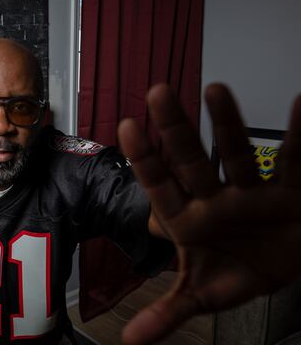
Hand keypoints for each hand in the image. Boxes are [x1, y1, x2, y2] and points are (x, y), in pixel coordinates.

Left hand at [117, 83, 300, 344]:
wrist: (281, 267)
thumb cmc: (234, 271)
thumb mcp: (202, 294)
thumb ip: (169, 312)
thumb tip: (127, 341)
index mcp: (189, 219)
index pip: (160, 186)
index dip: (144, 160)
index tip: (126, 126)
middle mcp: (216, 198)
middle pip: (192, 160)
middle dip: (176, 129)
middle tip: (157, 92)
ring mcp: (253, 191)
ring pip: (238, 153)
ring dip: (227, 123)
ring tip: (214, 89)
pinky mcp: (291, 192)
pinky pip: (297, 162)